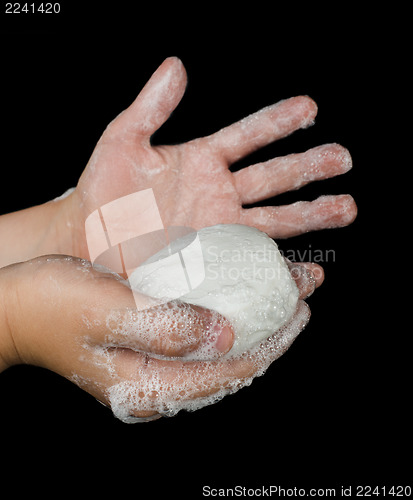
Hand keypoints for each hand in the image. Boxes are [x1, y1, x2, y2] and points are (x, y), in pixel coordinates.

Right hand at [0, 255, 319, 421]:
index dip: (272, 340)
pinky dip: (229, 317)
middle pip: (233, 364)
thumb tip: (225, 336)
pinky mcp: (148, 350)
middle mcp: (157, 386)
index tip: (300, 309)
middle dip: (273, 331)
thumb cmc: (51, 306)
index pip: (230, 371)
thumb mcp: (107, 312)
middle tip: (302, 296)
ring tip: (286, 296)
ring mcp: (153, 370)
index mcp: (149, 386)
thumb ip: (166, 327)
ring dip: (257, 322)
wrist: (13, 307)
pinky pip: (202, 339)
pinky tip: (242, 300)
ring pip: (222, 352)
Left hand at [56, 57, 355, 259]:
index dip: (277, 121)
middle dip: (309, 166)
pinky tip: (309, 268)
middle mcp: (218, 193)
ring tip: (345, 206)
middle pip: (274, 177)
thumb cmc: (103, 191)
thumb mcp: (122, 141)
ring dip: (312, 212)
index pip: (248, 135)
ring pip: (276, 218)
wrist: (90, 240)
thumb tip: (175, 67)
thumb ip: (151, 107)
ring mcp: (220, 227)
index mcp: (202, 160)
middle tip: (343, 158)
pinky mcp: (216, 259)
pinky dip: (284, 264)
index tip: (309, 108)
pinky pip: (255, 260)